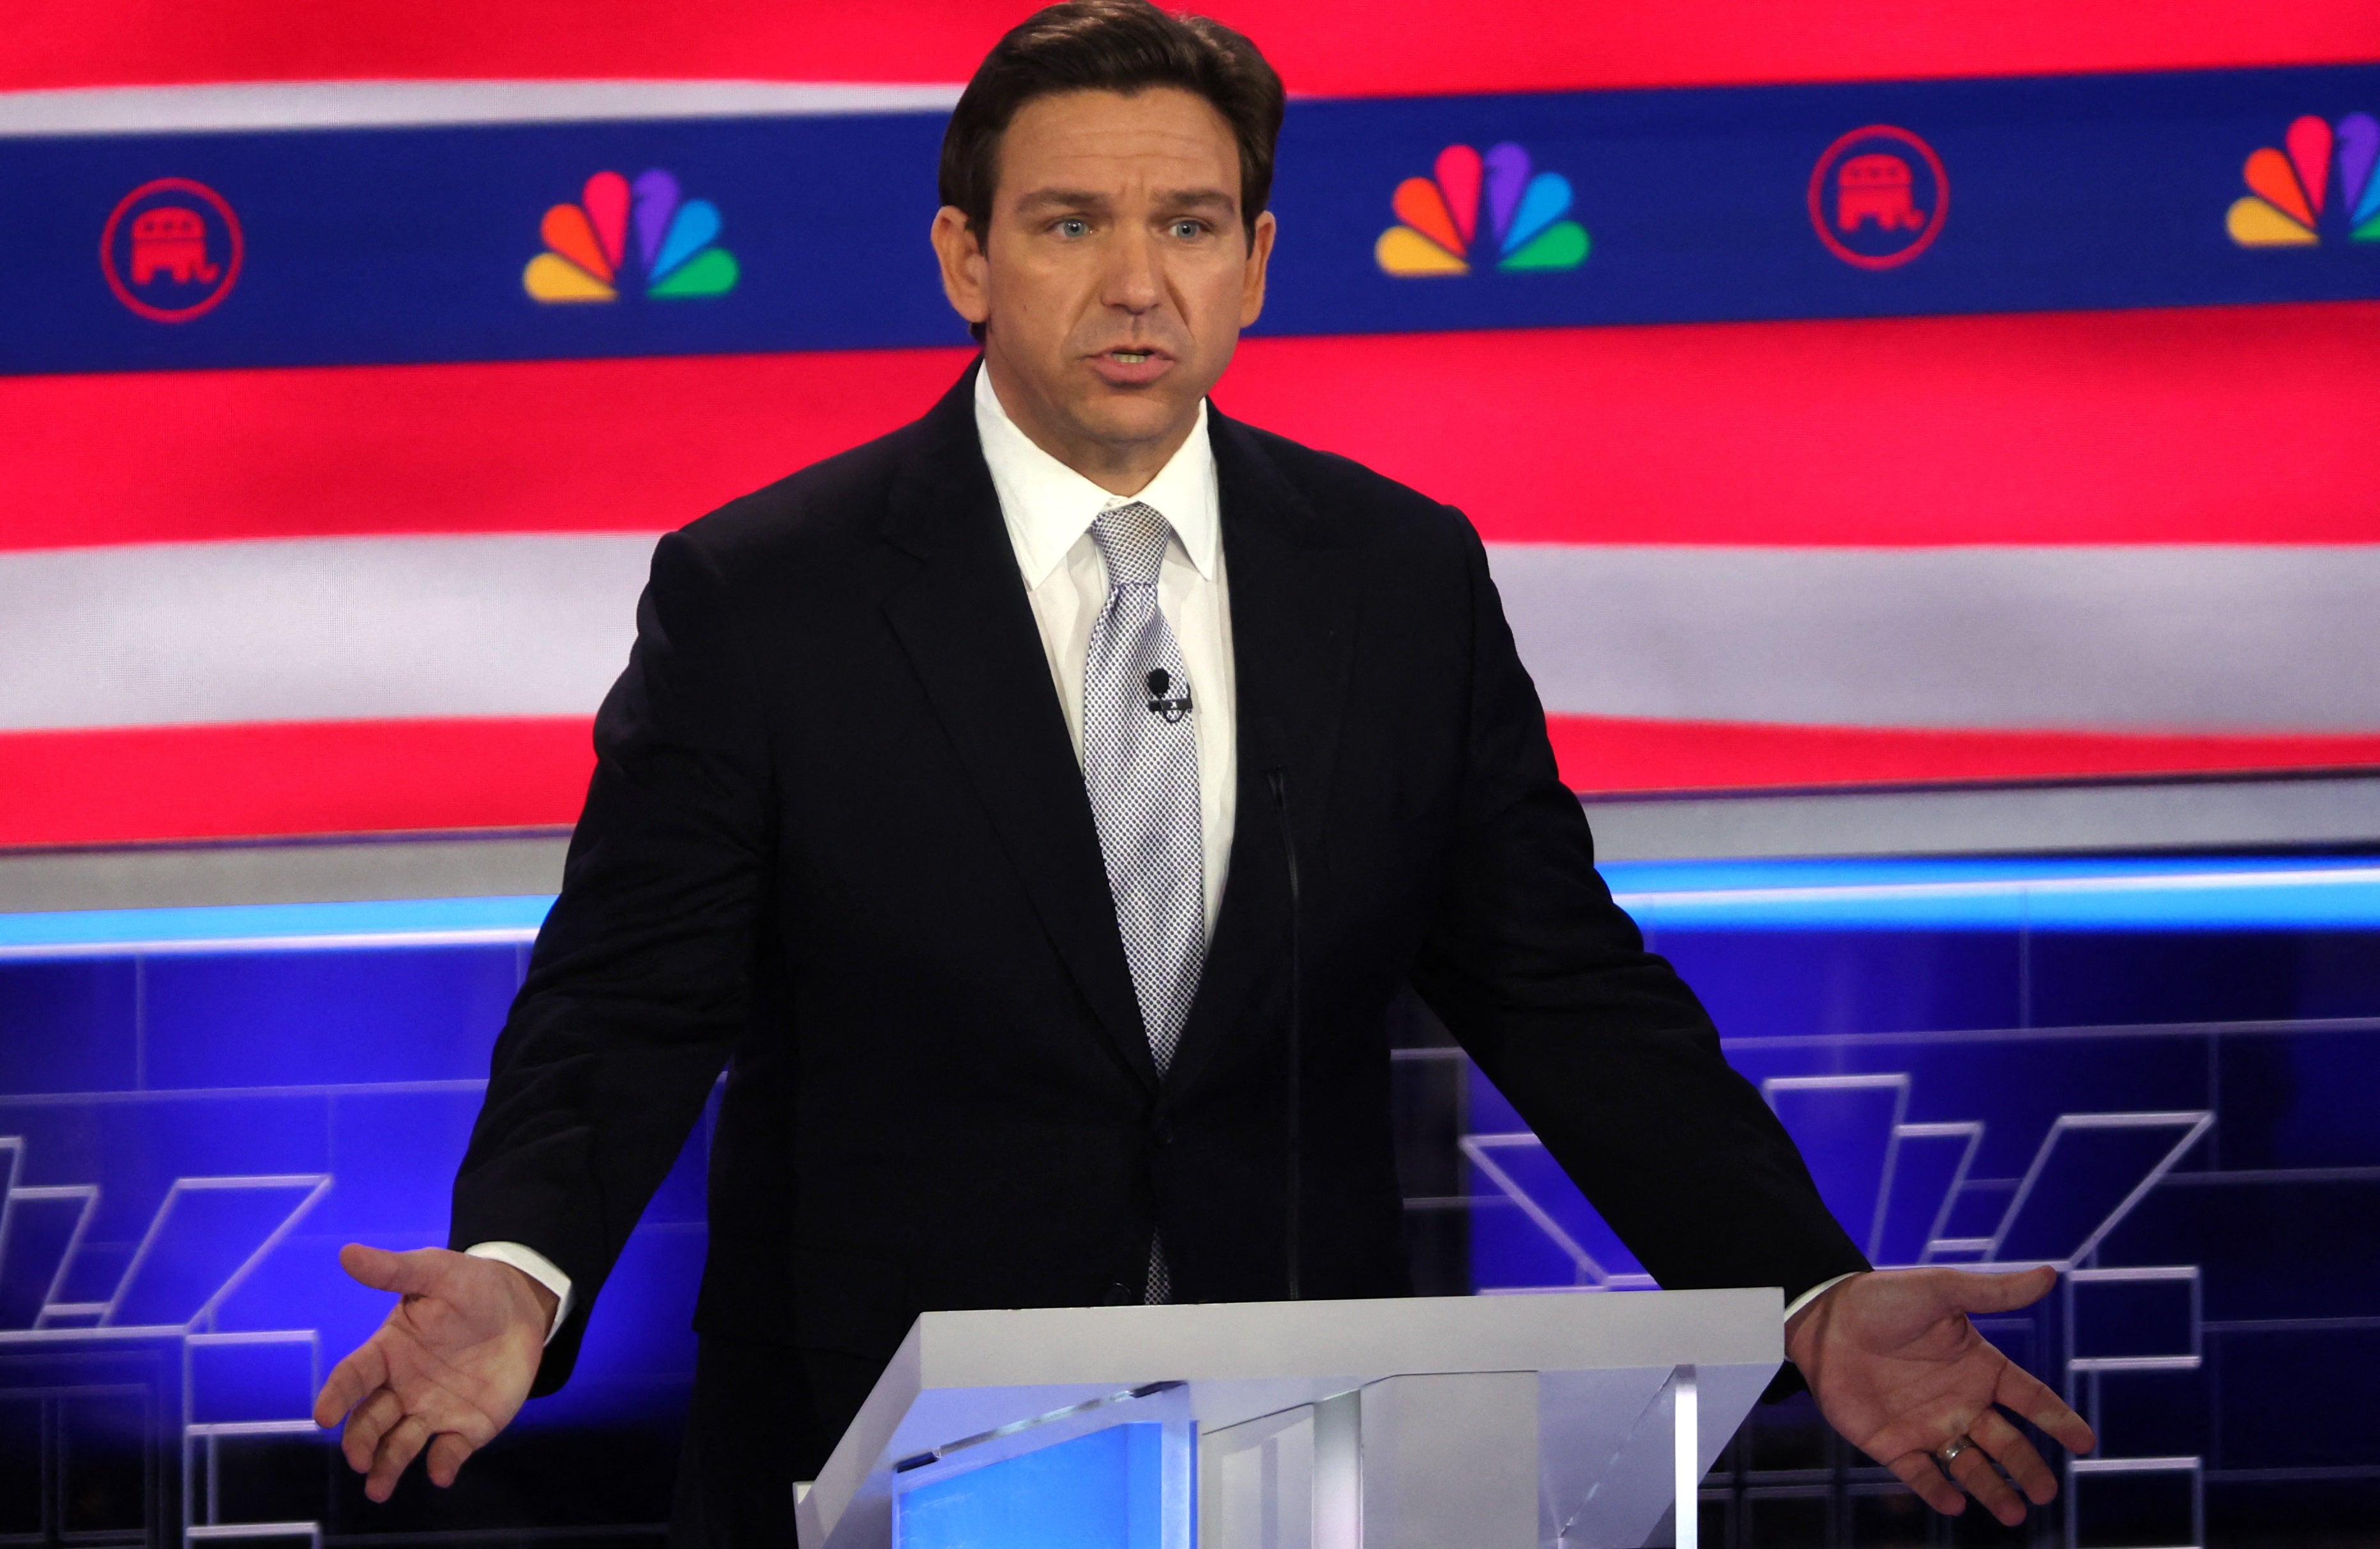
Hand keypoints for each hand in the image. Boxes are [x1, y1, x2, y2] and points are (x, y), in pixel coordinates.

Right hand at [313, 1244, 557, 1501]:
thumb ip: (395, 1270)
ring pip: (400, 1444)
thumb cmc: (470, 1287)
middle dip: (360, 1442)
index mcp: (387, 1351)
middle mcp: (401, 1388)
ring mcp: (432, 1410)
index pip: (353, 1377)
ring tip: (380, 1488)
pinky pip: (449, 1451)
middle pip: (370, 1420)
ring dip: (388, 1466)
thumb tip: (347, 1253)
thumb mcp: (436, 1271)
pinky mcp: (466, 1427)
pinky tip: (442, 1472)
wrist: (521, 1306)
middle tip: (359, 1459)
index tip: (324, 1415)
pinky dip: (443, 1464)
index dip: (337, 1396)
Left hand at [1786, 1265, 2094, 1525]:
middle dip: (2028, 1468)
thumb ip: (1993, 1291)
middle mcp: (1960, 1402)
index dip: (2058, 1419)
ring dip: (1992, 1489)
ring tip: (2014, 1513)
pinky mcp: (1892, 1443)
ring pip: (1969, 1466)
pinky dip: (1936, 1491)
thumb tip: (2048, 1275)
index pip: (2030, 1398)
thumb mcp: (1941, 1291)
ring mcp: (1927, 1425)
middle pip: (2006, 1442)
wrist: (1821, 1317)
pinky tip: (1955, 1503)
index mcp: (1979, 1367)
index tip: (2085, 1442)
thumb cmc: (1882, 1299)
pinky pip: (1920, 1475)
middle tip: (2046, 1492)